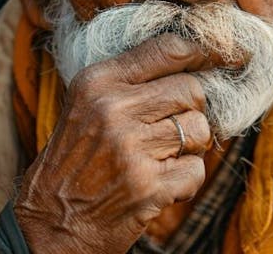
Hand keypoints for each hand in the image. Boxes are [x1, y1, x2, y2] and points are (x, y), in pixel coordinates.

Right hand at [14, 33, 212, 252]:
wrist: (50, 223)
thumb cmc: (74, 160)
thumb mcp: (85, 105)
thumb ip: (130, 80)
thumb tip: (195, 59)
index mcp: (97, 81)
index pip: (168, 49)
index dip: (205, 52)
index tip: (222, 58)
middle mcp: (113, 109)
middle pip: (192, 89)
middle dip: (192, 110)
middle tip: (172, 127)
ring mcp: (132, 149)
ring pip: (200, 130)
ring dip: (191, 146)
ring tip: (161, 157)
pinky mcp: (148, 187)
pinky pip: (197, 170)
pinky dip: (186, 180)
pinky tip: (159, 184)